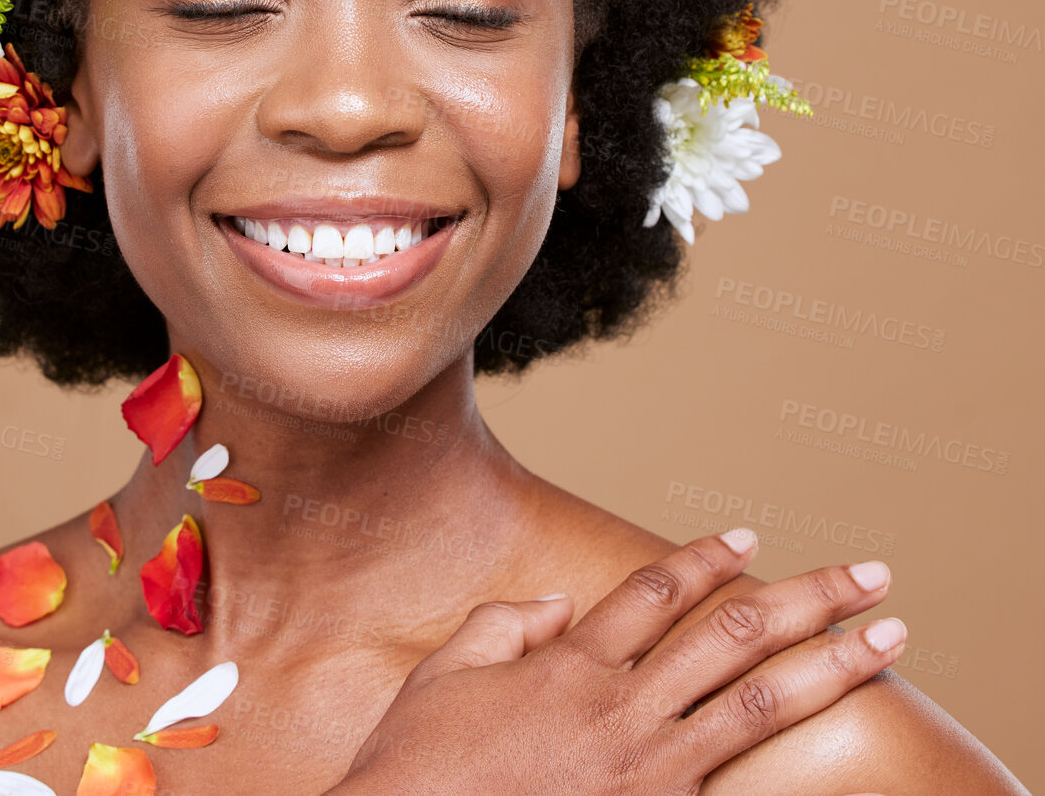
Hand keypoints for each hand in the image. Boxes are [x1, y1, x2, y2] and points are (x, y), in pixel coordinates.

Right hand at [324, 529, 906, 795]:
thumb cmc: (419, 767)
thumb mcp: (443, 676)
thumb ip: (502, 625)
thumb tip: (558, 606)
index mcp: (571, 667)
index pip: (655, 592)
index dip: (704, 558)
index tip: (748, 536)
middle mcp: (623, 712)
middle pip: (731, 636)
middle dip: (808, 599)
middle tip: (871, 575)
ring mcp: (649, 774)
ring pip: (759, 706)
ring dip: (831, 668)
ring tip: (887, 641)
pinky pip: (735, 786)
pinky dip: (786, 768)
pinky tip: (838, 751)